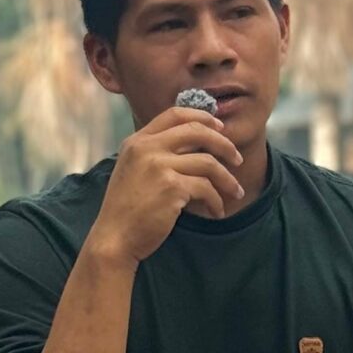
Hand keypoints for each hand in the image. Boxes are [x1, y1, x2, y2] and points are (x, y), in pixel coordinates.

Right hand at [93, 106, 244, 262]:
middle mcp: (146, 148)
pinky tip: (217, 211)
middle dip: (224, 144)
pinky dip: (217, 201)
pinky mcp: (171, 187)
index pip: (175, 114)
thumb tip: (196, 143)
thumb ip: (156, 153)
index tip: (220, 128)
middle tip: (237, 159)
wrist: (114, 238)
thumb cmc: (127, 209)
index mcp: (137, 141)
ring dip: (227, 179)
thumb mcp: (134, 170)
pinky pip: (206, 188)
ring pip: (208, 162)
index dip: (202, 117)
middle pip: (197, 131)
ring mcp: (158, 166)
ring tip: (236, 192)